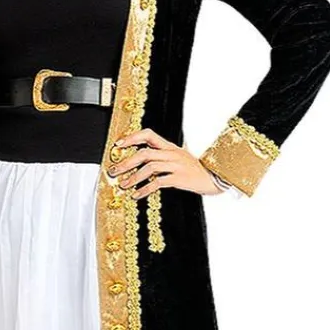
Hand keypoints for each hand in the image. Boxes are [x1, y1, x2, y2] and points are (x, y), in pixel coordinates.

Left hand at [107, 128, 226, 196]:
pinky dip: (145, 189)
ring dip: (133, 177)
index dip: (132, 138)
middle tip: (114, 170)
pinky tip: (137, 194)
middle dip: (126, 162)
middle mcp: (172, 153)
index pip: (149, 134)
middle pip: (144, 152)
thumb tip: (144, 159)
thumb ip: (164, 156)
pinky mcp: (179, 179)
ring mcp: (176, 165)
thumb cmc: (196, 170)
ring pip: (149, 167)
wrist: (215, 177)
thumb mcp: (181, 157)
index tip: (119, 144)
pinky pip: (158, 182)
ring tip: (124, 185)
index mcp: (170, 146)